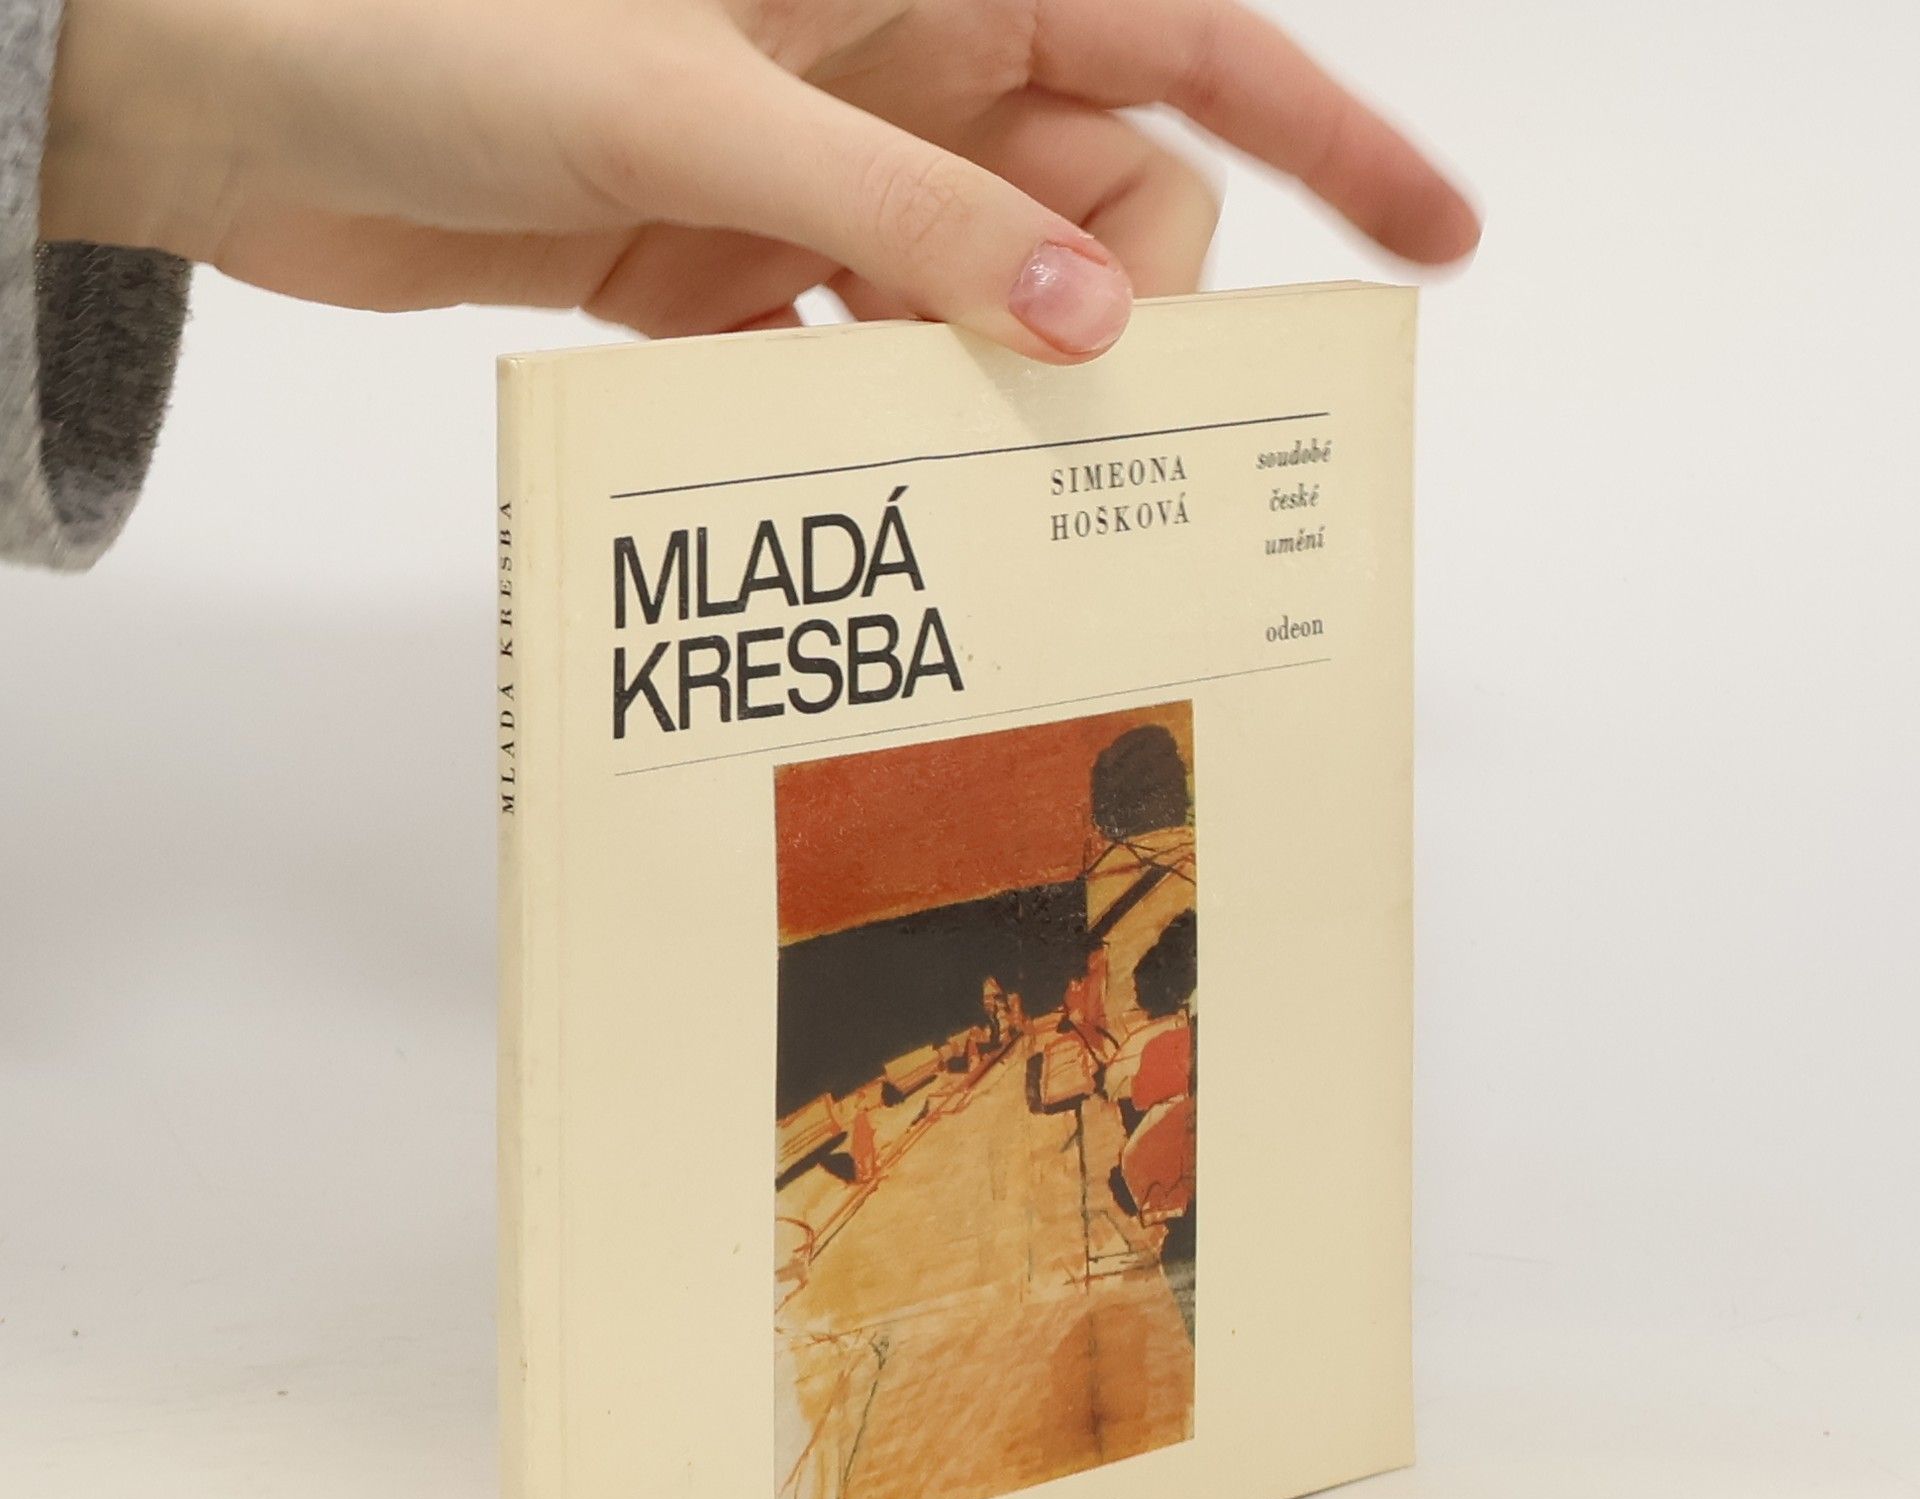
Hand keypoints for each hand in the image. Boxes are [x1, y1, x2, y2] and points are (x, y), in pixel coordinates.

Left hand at [42, 0, 1479, 361]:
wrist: (229, 96)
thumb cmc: (423, 20)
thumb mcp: (697, 111)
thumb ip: (902, 214)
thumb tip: (1095, 318)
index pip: (1180, 30)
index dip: (1327, 129)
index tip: (1433, 238)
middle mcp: (886, 62)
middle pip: (1100, 197)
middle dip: (1126, 307)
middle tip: (1102, 424)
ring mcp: (811, 170)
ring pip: (984, 294)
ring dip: (992, 387)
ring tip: (983, 488)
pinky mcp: (729, 261)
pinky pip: (855, 349)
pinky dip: (866, 413)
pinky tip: (855, 476)